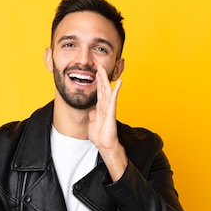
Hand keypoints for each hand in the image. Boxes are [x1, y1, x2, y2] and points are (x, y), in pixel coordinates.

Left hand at [89, 66, 127, 180]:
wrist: (104, 145)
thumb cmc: (100, 136)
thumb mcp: (93, 123)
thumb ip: (94, 115)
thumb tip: (92, 111)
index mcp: (100, 107)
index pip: (99, 91)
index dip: (98, 81)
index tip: (96, 72)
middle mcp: (105, 106)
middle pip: (103, 88)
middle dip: (101, 76)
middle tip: (99, 65)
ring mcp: (109, 108)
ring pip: (107, 90)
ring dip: (105, 79)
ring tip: (104, 69)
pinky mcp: (112, 112)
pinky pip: (113, 99)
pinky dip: (116, 90)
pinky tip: (118, 82)